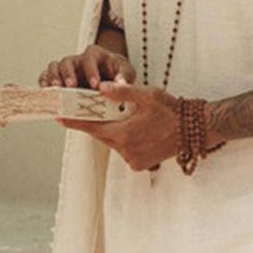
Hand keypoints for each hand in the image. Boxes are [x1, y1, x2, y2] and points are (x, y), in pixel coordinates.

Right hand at [38, 43, 136, 90]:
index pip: (90, 58)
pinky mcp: (59, 77)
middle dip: (68, 74)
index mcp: (95, 54)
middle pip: (68, 61)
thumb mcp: (125, 73)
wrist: (111, 78)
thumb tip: (121, 83)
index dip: (91, 71)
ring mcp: (67, 68)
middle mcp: (78, 59)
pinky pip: (46, 76)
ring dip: (54, 78)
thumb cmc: (117, 73)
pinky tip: (46, 91)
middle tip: (71, 86)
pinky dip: (44, 82)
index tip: (95, 85)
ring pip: (55, 67)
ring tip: (57, 90)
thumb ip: (124, 77)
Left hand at [58, 80, 181, 171]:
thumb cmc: (171, 110)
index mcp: (124, 134)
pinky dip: (123, 139)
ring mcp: (133, 160)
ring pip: (112, 142)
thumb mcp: (146, 95)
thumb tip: (100, 88)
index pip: (91, 128)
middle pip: (101, 135)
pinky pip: (123, 150)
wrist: (194, 130)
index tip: (58, 116)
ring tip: (119, 117)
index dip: (74, 122)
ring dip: (111, 130)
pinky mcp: (139, 165)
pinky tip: (132, 129)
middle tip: (87, 110)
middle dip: (95, 123)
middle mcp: (126, 151)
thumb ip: (121, 92)